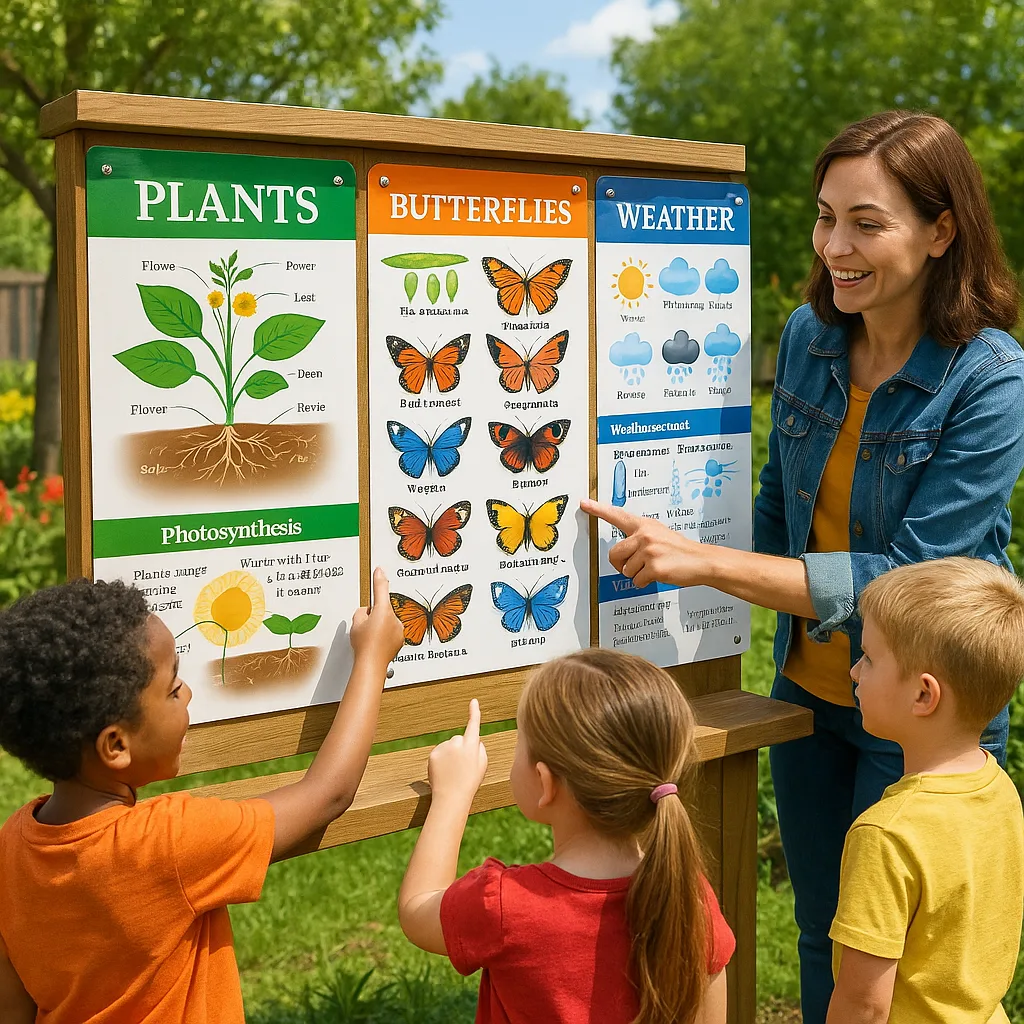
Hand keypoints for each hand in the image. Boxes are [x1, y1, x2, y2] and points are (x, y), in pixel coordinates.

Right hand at [349, 567, 404, 666]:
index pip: (380, 589)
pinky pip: (391, 632)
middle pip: (382, 610)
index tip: (380, 570)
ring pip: (387, 622)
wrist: (371, 664)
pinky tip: (377, 644)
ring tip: (370, 639)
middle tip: (365, 629)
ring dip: (379, 626)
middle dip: (374, 615)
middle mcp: (394, 618)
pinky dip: (384, 635)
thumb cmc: (364, 645)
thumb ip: (361, 613)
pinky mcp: (400, 639)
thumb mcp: (356, 624)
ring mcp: (399, 629)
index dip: (379, 578)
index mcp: (383, 611)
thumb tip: (366, 612)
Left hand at [427, 699, 488, 808]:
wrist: (451, 797)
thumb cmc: (470, 782)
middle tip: (462, 767)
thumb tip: (474, 741)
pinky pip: (439, 753)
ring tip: (453, 772)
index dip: (474, 712)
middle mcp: (458, 743)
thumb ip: (479, 749)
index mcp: (472, 745)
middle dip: (461, 749)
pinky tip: (444, 772)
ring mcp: (444, 747)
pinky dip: (441, 760)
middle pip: (459, 740)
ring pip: (449, 747)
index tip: (474, 701)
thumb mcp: (482, 765)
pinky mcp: (433, 754)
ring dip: (450, 756)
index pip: (473, 725)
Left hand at [581, 498, 711, 588]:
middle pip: (614, 554)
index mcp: (644, 525)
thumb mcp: (659, 533)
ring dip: (638, 574)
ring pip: (626, 570)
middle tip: (636, 565)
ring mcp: (649, 551)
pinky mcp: (654, 567)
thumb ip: (640, 536)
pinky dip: (645, 582)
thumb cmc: (680, 550)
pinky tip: (659, 574)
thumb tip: (623, 549)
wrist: (701, 560)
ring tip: (654, 567)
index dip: (598, 510)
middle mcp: (645, 535)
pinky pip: (636, 581)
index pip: (617, 515)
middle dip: (621, 564)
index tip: (584, 504)